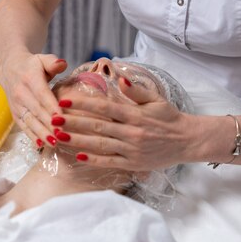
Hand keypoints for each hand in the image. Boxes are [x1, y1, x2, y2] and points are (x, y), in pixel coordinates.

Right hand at [0, 53, 67, 146]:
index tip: (62, 117)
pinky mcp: (15, 114)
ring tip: (55, 143)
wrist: (9, 69)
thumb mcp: (42, 58)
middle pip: (37, 111)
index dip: (52, 106)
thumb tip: (62, 64)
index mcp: (29, 78)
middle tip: (63, 135)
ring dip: (42, 134)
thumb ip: (53, 62)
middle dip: (49, 125)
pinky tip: (42, 145)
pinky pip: (24, 127)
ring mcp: (17, 105)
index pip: (42, 94)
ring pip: (30, 121)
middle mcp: (21, 93)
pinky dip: (32, 136)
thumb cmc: (32, 65)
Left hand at [55, 77, 194, 170]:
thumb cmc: (169, 118)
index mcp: (135, 114)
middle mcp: (132, 132)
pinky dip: (94, 160)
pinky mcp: (133, 163)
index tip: (65, 100)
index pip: (105, 107)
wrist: (187, 141)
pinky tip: (78, 156)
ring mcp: (131, 149)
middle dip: (73, 123)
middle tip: (53, 119)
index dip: (83, 104)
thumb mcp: (155, 99)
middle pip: (97, 127)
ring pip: (100, 145)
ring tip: (58, 137)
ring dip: (77, 141)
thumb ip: (135, 91)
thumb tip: (119, 78)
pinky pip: (110, 162)